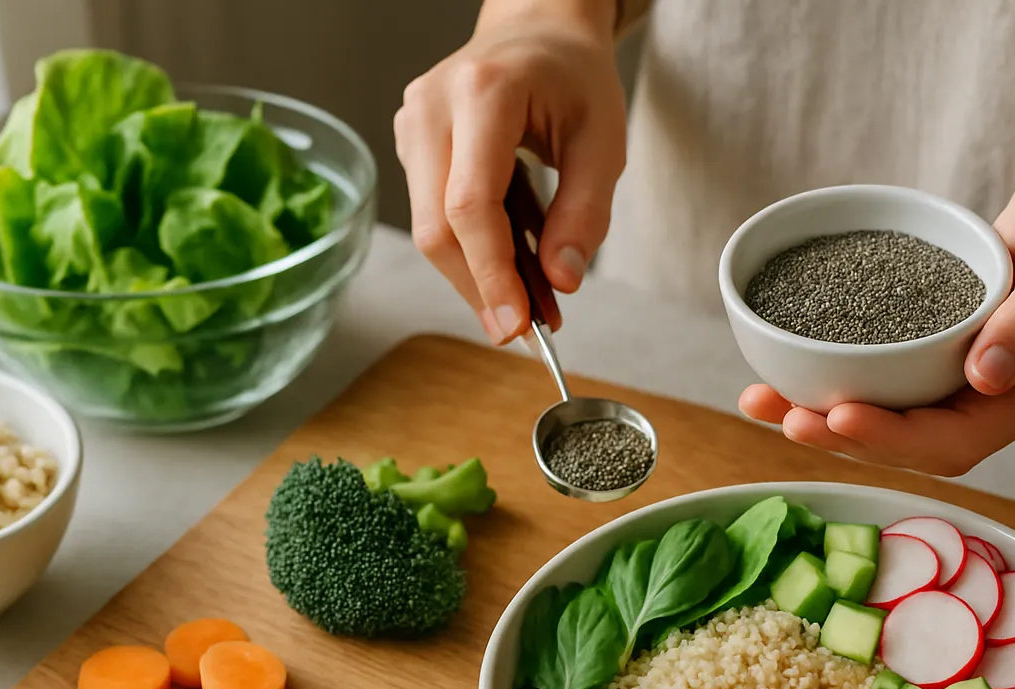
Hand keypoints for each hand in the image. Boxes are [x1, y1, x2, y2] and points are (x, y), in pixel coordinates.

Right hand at [394, 1, 626, 343]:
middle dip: (482, 287)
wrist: (537, 31)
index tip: (517, 325)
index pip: (470, 205)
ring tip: (534, 301)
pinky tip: (515, 266)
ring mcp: (412, 124)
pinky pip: (433, 213)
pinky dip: (476, 250)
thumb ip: (586, 212)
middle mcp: (432, 106)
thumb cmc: (573, 77)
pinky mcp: (410, 144)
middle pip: (437, 226)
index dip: (490, 274)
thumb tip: (562, 281)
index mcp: (483, 93)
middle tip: (528, 330)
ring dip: (480, 275)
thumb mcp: (603, 141)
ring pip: (430, 228)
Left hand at [740, 152, 1014, 476]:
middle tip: (780, 414)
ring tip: (765, 403)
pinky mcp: (957, 369)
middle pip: (920, 448)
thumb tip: (987, 377)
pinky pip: (899, 395)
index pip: (961, 438)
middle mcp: (1010, 402)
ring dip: (833, 423)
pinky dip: (847, 392)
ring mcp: (983, 390)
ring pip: (902, 428)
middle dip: (846, 438)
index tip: (836, 416)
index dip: (893, 437)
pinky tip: (794, 380)